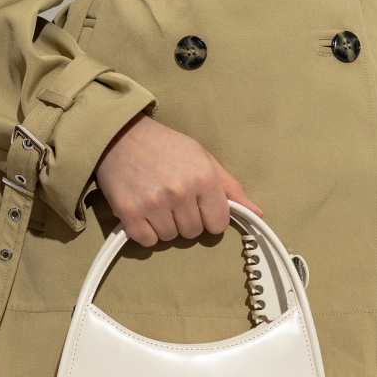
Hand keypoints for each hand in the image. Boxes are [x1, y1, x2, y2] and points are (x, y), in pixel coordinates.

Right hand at [94, 110, 263, 246]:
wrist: (119, 135)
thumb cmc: (164, 146)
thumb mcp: (203, 158)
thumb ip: (231, 188)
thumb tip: (257, 213)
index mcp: (203, 177)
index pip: (218, 224)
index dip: (209, 216)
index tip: (198, 204)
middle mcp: (180, 191)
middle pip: (194, 232)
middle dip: (186, 218)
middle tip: (172, 196)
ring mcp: (153, 203)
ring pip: (171, 238)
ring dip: (165, 224)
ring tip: (156, 199)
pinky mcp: (130, 213)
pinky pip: (148, 241)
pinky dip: (145, 231)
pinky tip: (143, 209)